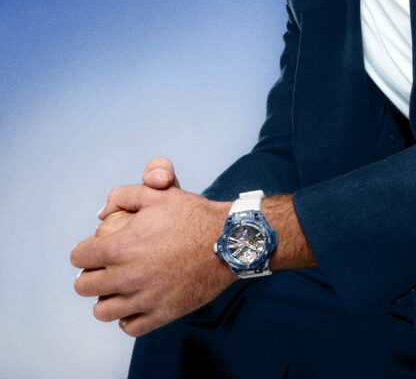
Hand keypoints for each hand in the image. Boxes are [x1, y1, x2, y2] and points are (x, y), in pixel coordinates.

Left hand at [71, 184, 233, 335]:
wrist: (230, 240)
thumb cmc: (194, 216)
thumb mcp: (158, 194)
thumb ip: (123, 196)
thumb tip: (102, 213)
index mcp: (120, 247)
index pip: (78, 257)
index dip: (86, 250)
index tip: (98, 249)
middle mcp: (127, 276)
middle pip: (84, 286)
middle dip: (91, 274)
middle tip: (107, 268)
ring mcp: (144, 298)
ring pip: (102, 311)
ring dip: (107, 299)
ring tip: (121, 288)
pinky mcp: (162, 313)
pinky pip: (129, 327)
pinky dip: (129, 317)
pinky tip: (138, 302)